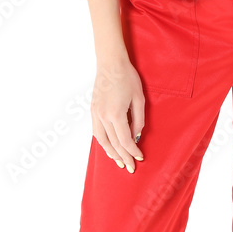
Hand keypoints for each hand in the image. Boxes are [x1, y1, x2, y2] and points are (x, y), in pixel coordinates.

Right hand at [91, 56, 145, 172]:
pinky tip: (108, 147)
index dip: (133, 151)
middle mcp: (103, 116)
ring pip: (102, 141)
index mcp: (116, 114)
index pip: (125, 140)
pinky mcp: (92, 110)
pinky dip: (102, 142)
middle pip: (113, 144)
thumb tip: (137, 135)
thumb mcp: (139, 98)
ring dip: (110, 153)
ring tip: (119, 162)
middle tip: (131, 168)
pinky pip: (96, 132)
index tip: (140, 157)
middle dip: (123, 157)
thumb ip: (139, 119)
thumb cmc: (127, 77)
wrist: (110, 64)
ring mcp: (95, 114)